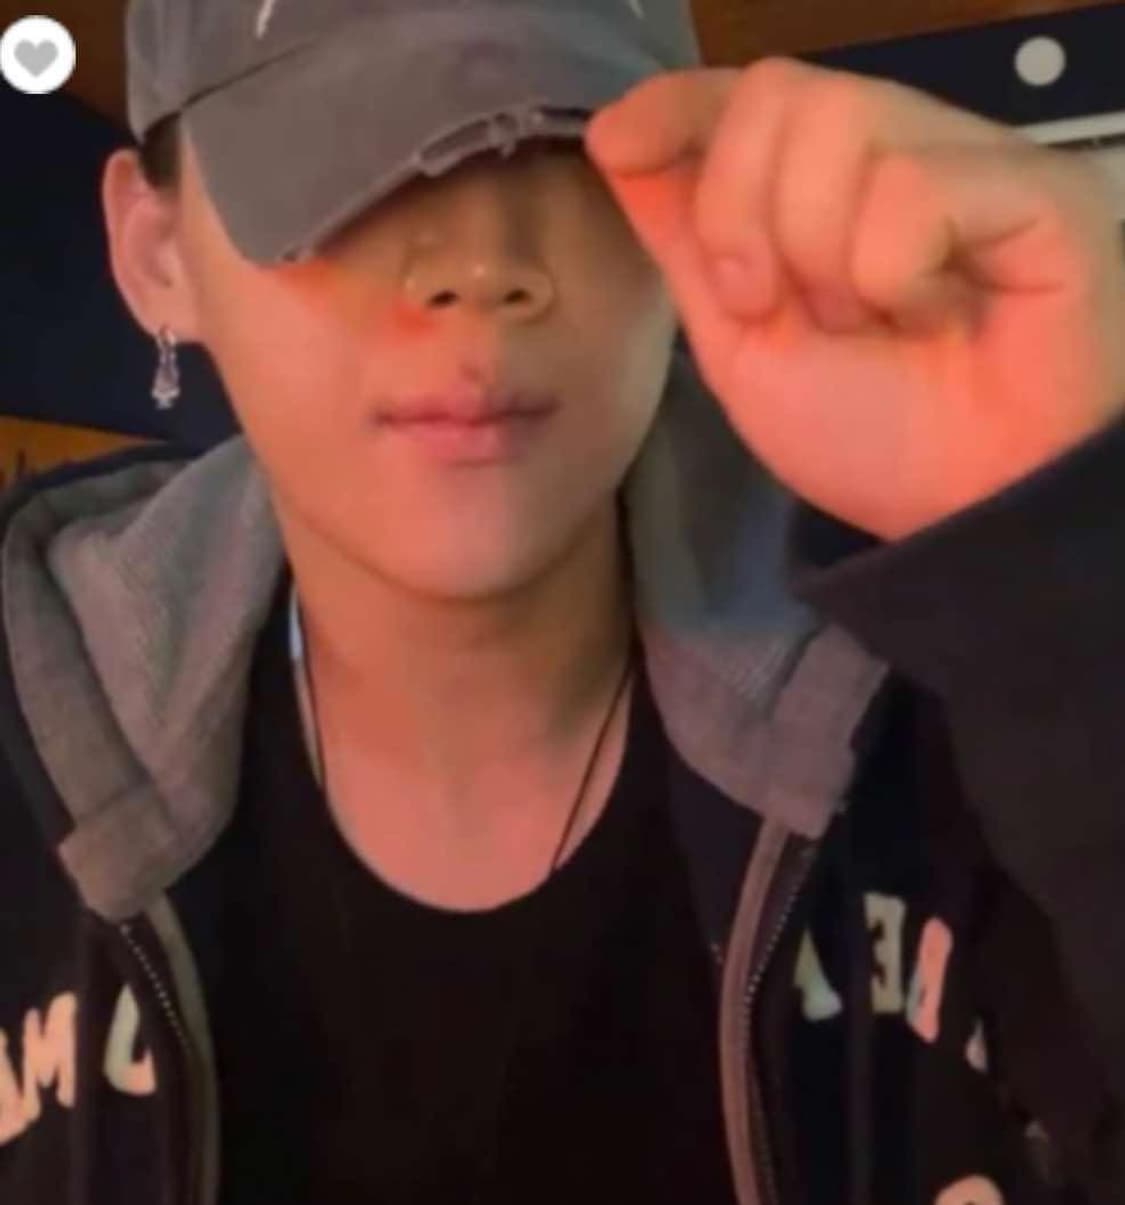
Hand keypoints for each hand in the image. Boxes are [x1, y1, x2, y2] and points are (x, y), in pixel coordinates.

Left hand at [584, 58, 1124, 540]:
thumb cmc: (862, 435)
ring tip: (866, 325)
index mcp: (826, 184)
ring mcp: (968, 158)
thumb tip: (616, 140)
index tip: (616, 143)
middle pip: (777, 95)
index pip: (746, 94)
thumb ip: (687, 242)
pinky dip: (893, 272)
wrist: (961, 508)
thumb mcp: (739, 344)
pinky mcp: (1033, 186)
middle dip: (739, 215)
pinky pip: (912, 187)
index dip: (676, 105)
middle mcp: (897, 150)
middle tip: (773, 307)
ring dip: (819, 255)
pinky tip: (930, 317)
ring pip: (838, 122)